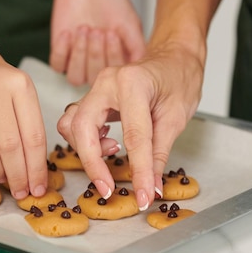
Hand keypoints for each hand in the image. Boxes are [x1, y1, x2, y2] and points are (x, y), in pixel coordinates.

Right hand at [0, 42, 47, 199]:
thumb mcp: (16, 88)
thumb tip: (33, 168)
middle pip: (11, 145)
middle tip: (21, 193)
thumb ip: (26, 120)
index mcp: (20, 84)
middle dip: (18, 176)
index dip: (37, 167)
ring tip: (3, 184)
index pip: (34, 135)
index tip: (39, 187)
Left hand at [49, 0, 144, 85]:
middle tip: (98, 30)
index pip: (113, 74)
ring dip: (79, 54)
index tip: (112, 33)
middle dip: (95, 54)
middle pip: (93, 78)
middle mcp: (97, 66)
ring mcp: (78, 61)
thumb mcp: (130, 21)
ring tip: (84, 29)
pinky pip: (57, 65)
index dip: (112, 56)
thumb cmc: (112, 2)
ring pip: (75, 77)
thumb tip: (139, 65)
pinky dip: (62, 50)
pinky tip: (68, 32)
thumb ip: (136, 45)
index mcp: (116, 63)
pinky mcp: (61, 53)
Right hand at [56, 42, 203, 209]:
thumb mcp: (176, 118)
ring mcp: (95, 88)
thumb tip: (151, 187)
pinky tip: (106, 143)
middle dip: (92, 163)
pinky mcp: (91, 96)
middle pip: (83, 128)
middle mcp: (106, 82)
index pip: (133, 136)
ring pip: (71, 125)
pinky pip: (74, 121)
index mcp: (132, 83)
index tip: (142, 195)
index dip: (139, 171)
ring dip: (85, 149)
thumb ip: (159, 154)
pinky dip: (84, 139)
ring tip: (112, 152)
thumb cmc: (179, 78)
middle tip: (108, 188)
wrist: (174, 57)